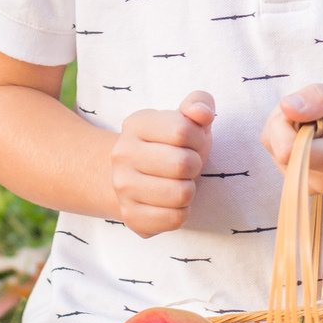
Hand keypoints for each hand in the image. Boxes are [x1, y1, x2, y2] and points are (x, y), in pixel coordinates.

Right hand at [110, 92, 215, 236]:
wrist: (138, 176)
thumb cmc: (172, 145)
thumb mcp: (187, 118)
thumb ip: (199, 104)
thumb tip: (201, 113)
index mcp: (136, 124)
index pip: (183, 130)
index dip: (197, 139)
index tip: (189, 143)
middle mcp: (122, 154)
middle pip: (182, 164)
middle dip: (194, 165)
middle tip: (185, 166)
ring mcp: (122, 188)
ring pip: (181, 194)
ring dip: (189, 190)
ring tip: (178, 183)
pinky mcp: (130, 217)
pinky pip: (175, 218)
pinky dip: (182, 212)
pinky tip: (170, 202)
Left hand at [264, 83, 322, 192]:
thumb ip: (320, 99)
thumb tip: (285, 106)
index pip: (285, 149)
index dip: (286, 120)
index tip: (310, 109)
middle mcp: (318, 182)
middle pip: (274, 143)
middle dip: (287, 117)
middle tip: (320, 112)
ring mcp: (308, 186)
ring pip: (272, 144)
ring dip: (288, 124)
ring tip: (321, 123)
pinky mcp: (301, 182)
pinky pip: (278, 151)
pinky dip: (290, 135)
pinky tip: (315, 134)